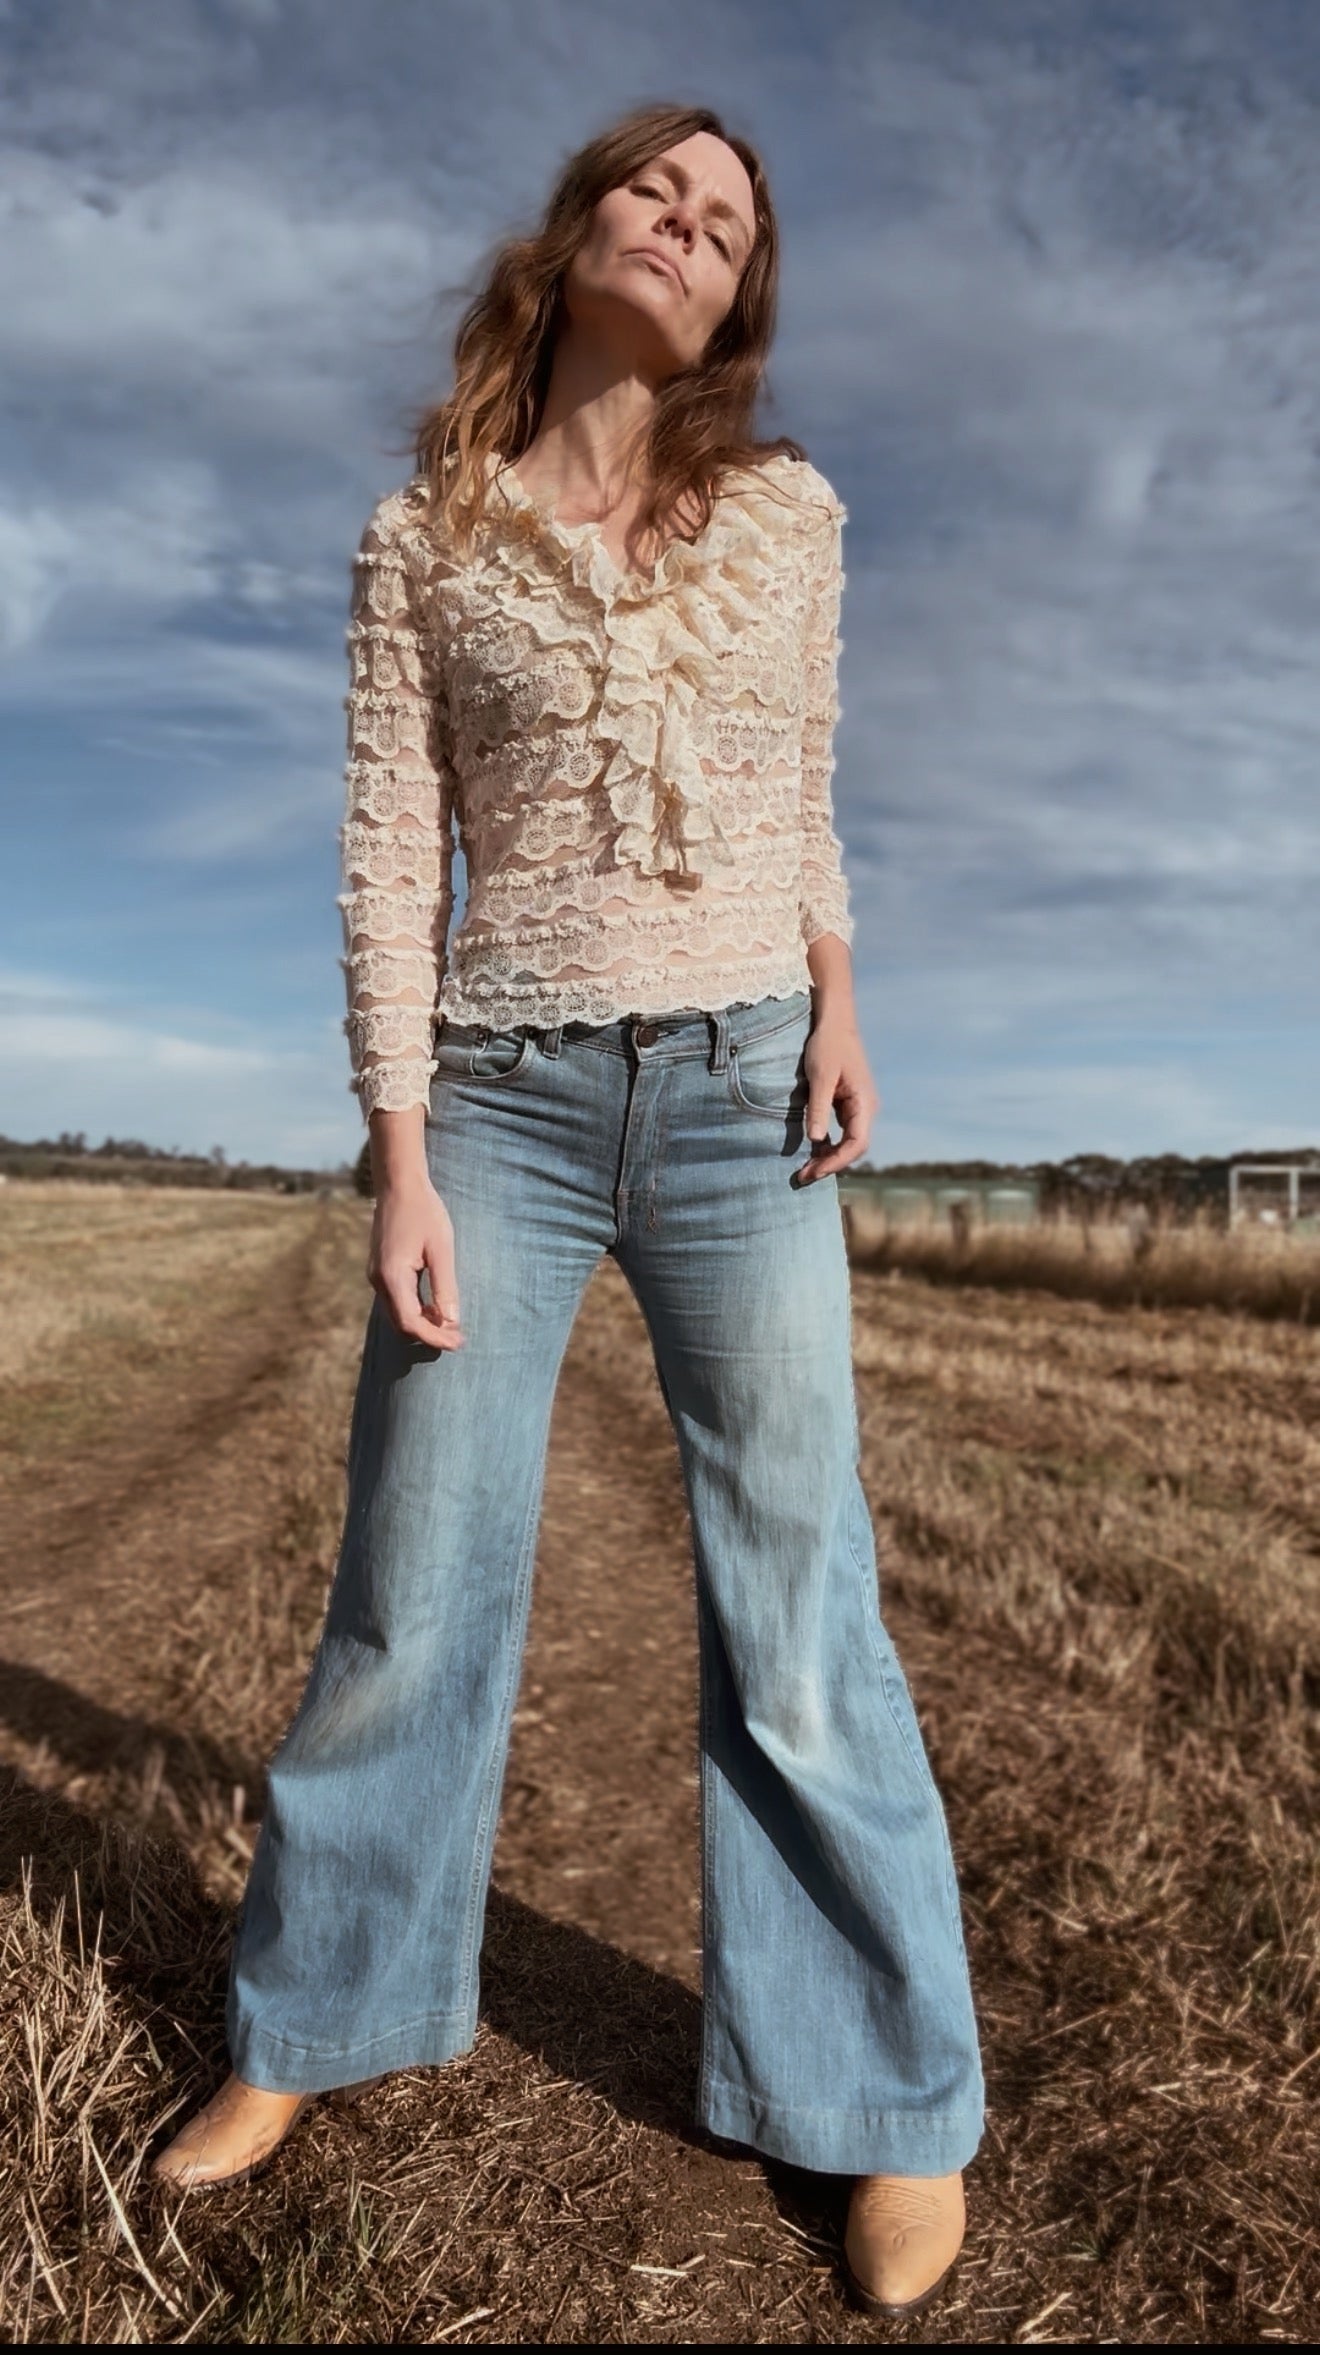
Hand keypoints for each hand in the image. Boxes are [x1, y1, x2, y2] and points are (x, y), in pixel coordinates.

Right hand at [369, 1179, 465, 1349]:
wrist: (399, 1185)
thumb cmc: (424, 1212)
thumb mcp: (441, 1249)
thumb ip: (445, 1287)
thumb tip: (451, 1322)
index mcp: (393, 1277)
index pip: (411, 1323)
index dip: (435, 1338)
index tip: (458, 1342)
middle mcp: (379, 1281)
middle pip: (401, 1325)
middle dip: (429, 1335)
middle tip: (458, 1336)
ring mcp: (376, 1276)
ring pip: (397, 1314)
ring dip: (422, 1323)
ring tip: (450, 1322)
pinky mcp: (380, 1270)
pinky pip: (395, 1300)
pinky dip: (415, 1309)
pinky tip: (434, 1304)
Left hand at [800, 1010, 880, 1183]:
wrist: (834, 1022)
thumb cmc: (827, 1046)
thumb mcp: (820, 1076)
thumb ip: (818, 1108)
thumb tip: (815, 1140)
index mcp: (864, 1103)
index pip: (856, 1144)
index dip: (836, 1162)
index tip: (814, 1172)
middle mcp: (866, 1108)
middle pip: (854, 1148)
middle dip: (831, 1164)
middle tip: (803, 1176)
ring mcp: (858, 1107)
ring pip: (848, 1142)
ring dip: (829, 1157)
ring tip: (805, 1168)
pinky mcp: (847, 1103)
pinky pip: (842, 1131)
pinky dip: (828, 1144)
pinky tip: (812, 1150)